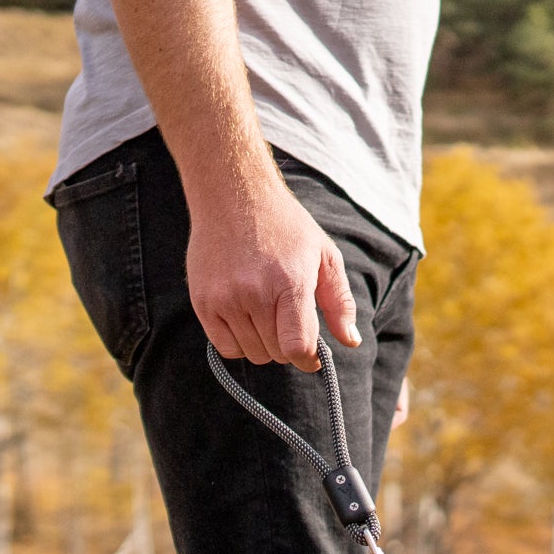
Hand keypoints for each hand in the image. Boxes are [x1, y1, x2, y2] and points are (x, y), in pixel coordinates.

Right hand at [188, 171, 359, 370]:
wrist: (233, 195)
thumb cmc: (285, 226)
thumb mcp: (324, 256)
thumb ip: (340, 302)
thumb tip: (351, 342)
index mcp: (289, 282)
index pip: (297, 346)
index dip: (309, 358)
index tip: (312, 354)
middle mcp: (253, 294)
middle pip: (277, 354)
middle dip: (288, 346)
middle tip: (289, 320)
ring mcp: (224, 299)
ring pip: (252, 354)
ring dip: (265, 345)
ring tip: (268, 314)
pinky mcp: (202, 302)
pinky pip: (225, 348)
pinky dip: (240, 343)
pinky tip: (247, 320)